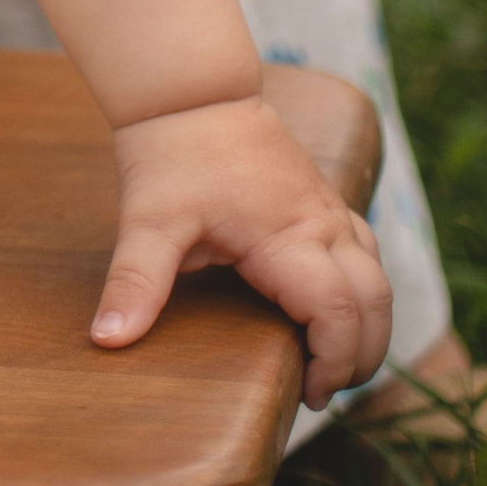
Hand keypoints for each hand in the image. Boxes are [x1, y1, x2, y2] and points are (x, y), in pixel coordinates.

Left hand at [94, 88, 392, 408]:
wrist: (189, 90)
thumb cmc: (170, 155)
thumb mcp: (147, 221)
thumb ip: (135, 282)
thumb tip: (107, 339)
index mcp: (287, 235)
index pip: (337, 313)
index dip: (334, 363)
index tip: (305, 395)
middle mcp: (322, 223)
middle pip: (375, 303)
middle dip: (362, 357)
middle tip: (321, 391)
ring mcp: (329, 209)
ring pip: (379, 278)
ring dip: (370, 327)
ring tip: (331, 364)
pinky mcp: (324, 200)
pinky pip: (366, 252)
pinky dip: (364, 291)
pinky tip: (335, 313)